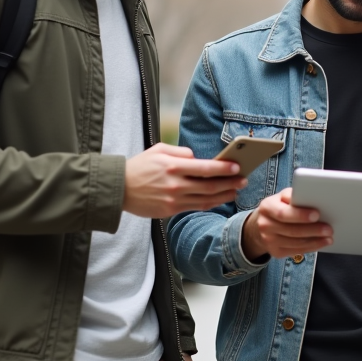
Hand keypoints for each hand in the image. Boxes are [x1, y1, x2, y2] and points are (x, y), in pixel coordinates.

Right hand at [123, 143, 246, 218]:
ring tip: (236, 190)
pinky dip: (210, 203)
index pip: (205, 168)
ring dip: (224, 195)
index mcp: (173, 166)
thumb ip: (181, 152)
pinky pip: (195, 207)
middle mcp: (175, 184)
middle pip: (210, 185)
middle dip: (230, 183)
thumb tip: (198, 158)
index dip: (224, 168)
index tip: (237, 166)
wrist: (118, 189)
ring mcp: (173, 200)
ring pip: (206, 199)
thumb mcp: (158, 150)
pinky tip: (220, 199)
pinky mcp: (170, 211)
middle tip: (244, 179)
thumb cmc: (139, 166)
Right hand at [241, 188, 332, 260]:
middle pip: (291, 230)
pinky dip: (311, 248)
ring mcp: (269, 241)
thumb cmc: (278, 207)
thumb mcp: (282, 196)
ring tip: (329, 237)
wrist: (262, 224)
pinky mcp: (276, 252)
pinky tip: (321, 243)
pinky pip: (296, 251)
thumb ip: (294, 196)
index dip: (300, 215)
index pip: (283, 213)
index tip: (317, 215)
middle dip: (312, 230)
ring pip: (295, 243)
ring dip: (315, 241)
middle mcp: (265, 225)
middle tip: (328, 229)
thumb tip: (312, 197)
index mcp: (267, 207)